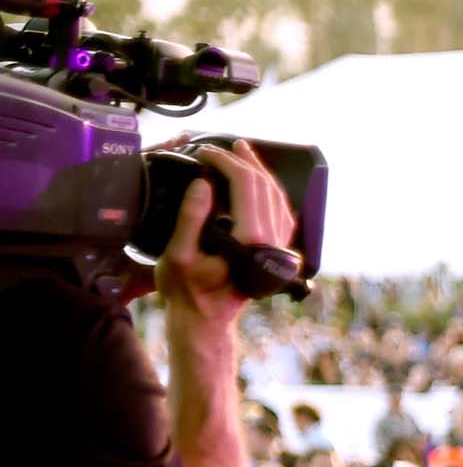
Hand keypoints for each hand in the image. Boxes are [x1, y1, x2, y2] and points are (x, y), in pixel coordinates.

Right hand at [156, 140, 293, 332]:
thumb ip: (190, 217)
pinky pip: (280, 213)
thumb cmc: (187, 291)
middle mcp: (272, 242)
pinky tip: (258, 183)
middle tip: (225, 145)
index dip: (225, 162)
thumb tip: (203, 183)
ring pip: (278, 198)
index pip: (246, 185)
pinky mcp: (277, 252)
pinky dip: (269, 193)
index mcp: (250, 240)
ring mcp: (279, 247)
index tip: (204, 152)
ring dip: (260, 173)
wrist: (207, 321)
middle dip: (244, 161)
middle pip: (265, 187)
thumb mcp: (177, 254)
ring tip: (242, 154)